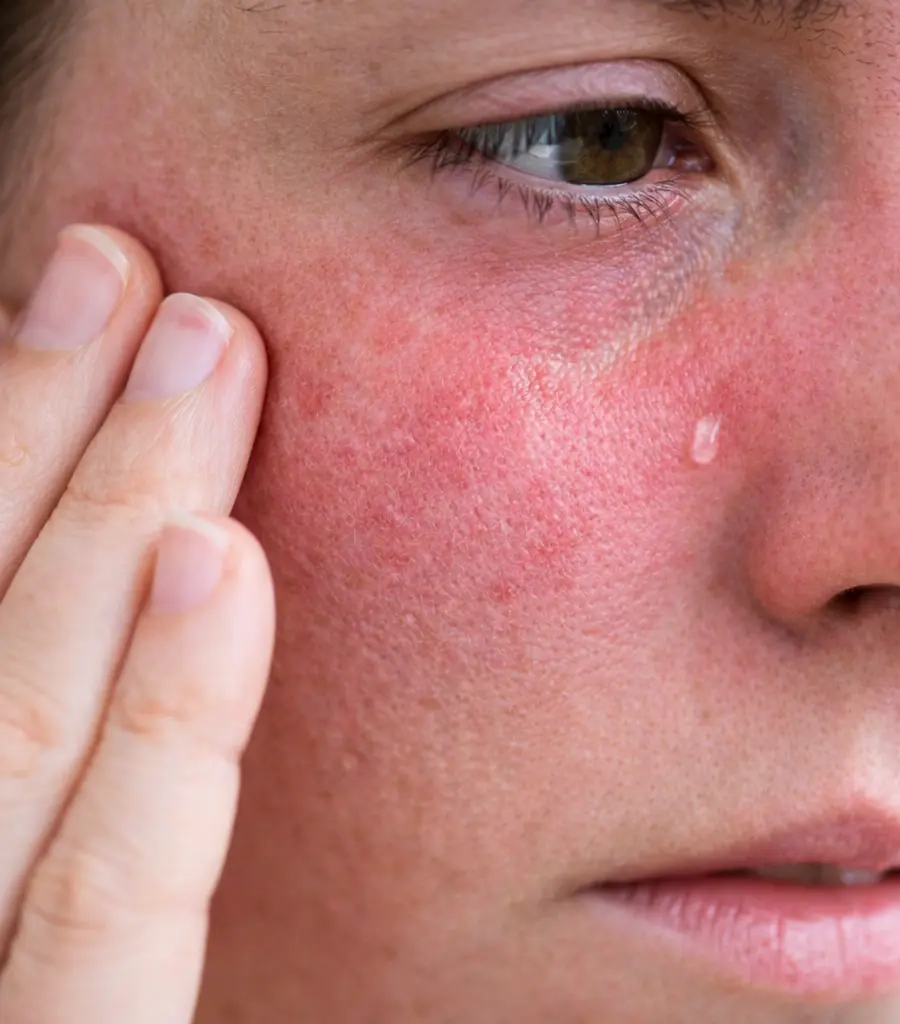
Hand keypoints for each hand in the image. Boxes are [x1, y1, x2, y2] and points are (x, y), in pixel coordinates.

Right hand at [0, 225, 273, 1022]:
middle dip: (39, 426)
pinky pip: (102, 920)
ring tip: (195, 340)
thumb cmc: (39, 963)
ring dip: (102, 507)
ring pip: (15, 725)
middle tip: (133, 270)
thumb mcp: (41, 891)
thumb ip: (79, 769)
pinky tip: (216, 564)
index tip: (81, 302)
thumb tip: (156, 559)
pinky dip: (153, 731)